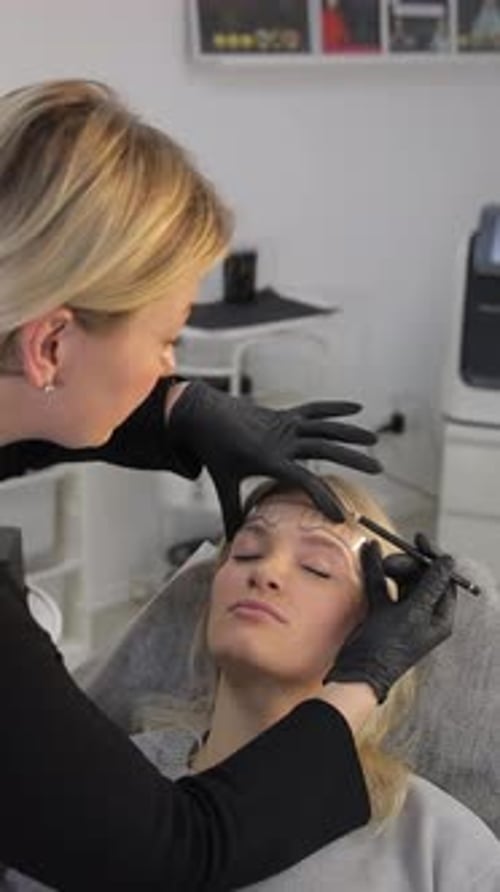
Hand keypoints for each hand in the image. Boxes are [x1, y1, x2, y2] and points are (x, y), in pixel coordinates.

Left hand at [167, 380, 380, 536]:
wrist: (203, 415)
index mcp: (269, 459)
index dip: (323, 498)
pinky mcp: (284, 414)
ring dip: (350, 432)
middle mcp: (282, 439)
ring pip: (324, 426)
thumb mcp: (224, 483)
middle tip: (377, 469)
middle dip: (352, 458)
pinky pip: (314, 409)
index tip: (340, 515)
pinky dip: (334, 408)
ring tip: (374, 440)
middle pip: (324, 448)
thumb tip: (230, 540)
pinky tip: (357, 407)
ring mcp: (285, 424)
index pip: (304, 480)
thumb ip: (231, 511)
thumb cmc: (215, 451)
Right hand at [328, 537, 456, 702]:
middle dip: (407, 563)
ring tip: (379, 560)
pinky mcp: (383, 612)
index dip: (433, 558)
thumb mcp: (413, 613)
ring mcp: (403, 613)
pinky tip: (369, 553)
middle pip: (422, 576)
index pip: (444, 579)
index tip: (419, 539)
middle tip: (390, 560)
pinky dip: (376, 571)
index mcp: (440, 617)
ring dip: (391, 565)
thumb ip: (429, 585)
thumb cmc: (389, 647)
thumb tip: (448, 561)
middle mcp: (424, 614)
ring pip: (402, 578)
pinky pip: (383, 585)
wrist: (358, 671)